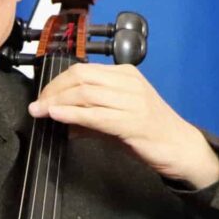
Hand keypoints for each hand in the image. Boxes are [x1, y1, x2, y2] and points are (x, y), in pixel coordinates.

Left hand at [28, 63, 218, 188]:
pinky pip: (96, 114)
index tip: (42, 97)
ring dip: (58, 103)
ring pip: (85, 93)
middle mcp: (128, 82)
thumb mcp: (115, 119)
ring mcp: (132, 100)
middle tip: (38, 106)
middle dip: (53, 91)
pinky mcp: (133, 121)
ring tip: (41, 112)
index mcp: (125, 74)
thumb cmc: (148, 133)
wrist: (180, 148)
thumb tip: (59, 118)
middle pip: (80, 77)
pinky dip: (73, 114)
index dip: (56, 83)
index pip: (82, 70)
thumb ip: (88, 117)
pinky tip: (57, 116)